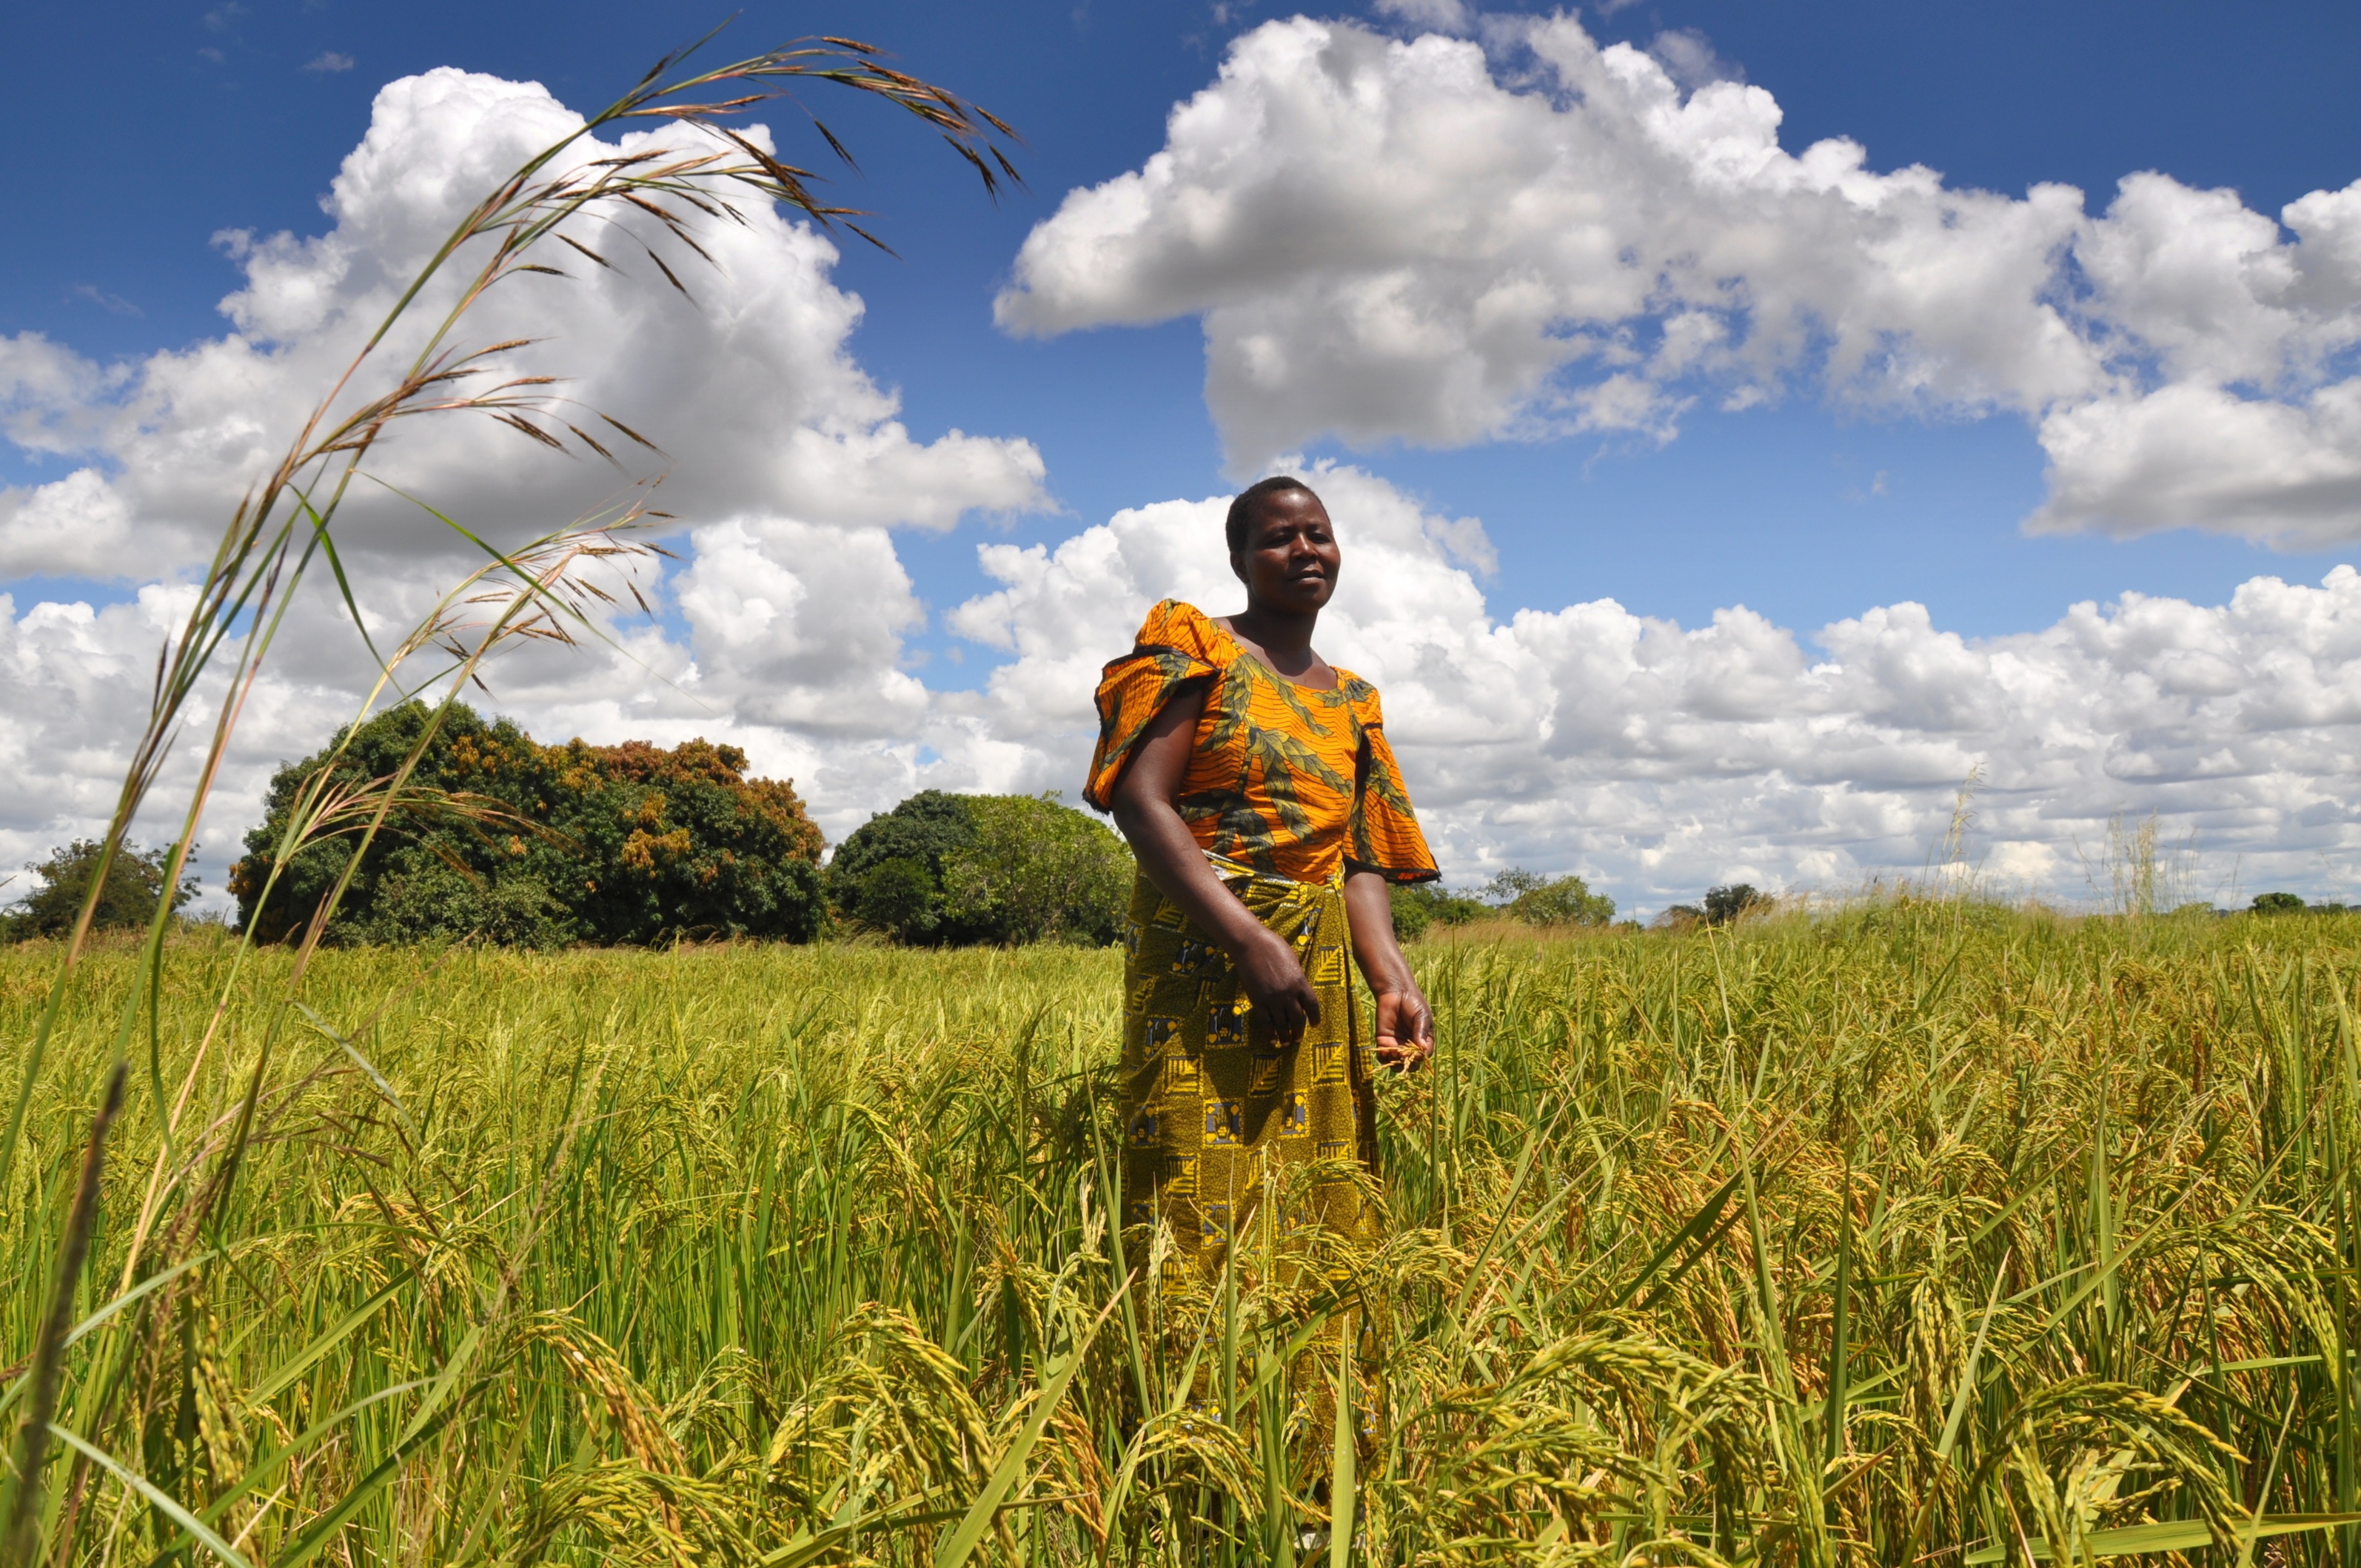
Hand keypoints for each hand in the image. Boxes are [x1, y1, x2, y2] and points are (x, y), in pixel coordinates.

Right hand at [1235, 927, 1320, 1044]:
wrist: (1251, 945)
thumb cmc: (1273, 946)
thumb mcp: (1292, 961)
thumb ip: (1297, 978)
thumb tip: (1298, 989)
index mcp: (1300, 982)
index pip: (1312, 1005)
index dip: (1315, 1017)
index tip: (1315, 1025)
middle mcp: (1288, 994)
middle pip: (1298, 1019)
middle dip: (1299, 1031)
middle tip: (1298, 1038)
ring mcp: (1273, 999)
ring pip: (1282, 1024)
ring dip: (1285, 1036)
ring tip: (1286, 1042)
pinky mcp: (1258, 1001)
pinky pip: (1266, 1022)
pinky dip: (1269, 1033)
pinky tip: (1272, 1039)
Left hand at [1371, 983, 1434, 1072]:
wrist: (1396, 992)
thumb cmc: (1413, 1003)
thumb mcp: (1421, 1017)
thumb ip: (1420, 1032)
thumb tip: (1422, 1049)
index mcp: (1423, 1041)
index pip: (1423, 1056)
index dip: (1420, 1058)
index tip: (1416, 1054)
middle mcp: (1410, 1046)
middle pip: (1410, 1063)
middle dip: (1407, 1063)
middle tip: (1403, 1055)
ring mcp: (1397, 1045)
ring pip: (1396, 1063)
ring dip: (1395, 1063)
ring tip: (1394, 1053)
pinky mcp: (1383, 1042)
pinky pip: (1383, 1056)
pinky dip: (1384, 1058)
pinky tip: (1385, 1052)